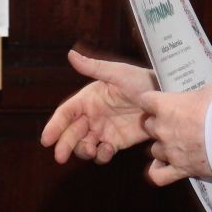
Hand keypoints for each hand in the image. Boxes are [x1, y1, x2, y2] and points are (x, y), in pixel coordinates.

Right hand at [40, 49, 158, 164]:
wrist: (165, 98)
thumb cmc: (142, 80)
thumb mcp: (118, 73)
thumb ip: (94, 67)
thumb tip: (70, 54)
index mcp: (88, 99)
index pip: (65, 114)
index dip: (54, 126)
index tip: (46, 140)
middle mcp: (93, 116)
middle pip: (71, 133)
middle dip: (64, 145)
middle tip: (60, 157)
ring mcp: (104, 130)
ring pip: (85, 145)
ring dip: (83, 151)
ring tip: (91, 150)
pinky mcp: (118, 141)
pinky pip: (103, 152)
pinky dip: (102, 155)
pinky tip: (109, 150)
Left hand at [141, 86, 211, 185]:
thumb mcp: (208, 92)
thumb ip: (195, 96)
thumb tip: (199, 100)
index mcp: (165, 106)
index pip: (145, 100)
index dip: (151, 101)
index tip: (159, 102)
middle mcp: (162, 129)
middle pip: (148, 126)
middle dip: (158, 124)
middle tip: (173, 123)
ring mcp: (169, 150)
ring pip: (154, 150)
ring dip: (162, 147)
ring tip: (176, 145)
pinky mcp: (179, 169)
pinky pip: (158, 175)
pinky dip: (159, 171)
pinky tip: (164, 167)